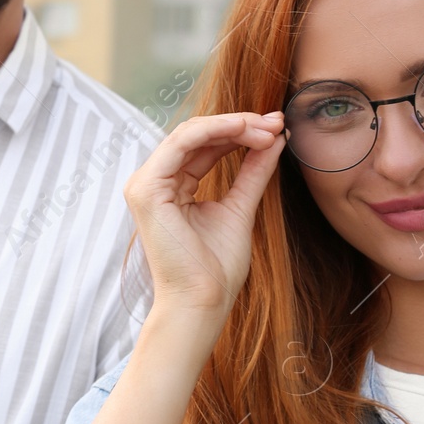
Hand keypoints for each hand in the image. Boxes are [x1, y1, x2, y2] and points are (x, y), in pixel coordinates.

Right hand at [122, 110, 285, 326]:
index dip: (241, 132)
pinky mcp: (147, 189)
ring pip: (190, 133)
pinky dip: (214, 131)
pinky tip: (244, 130)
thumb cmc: (217, 267)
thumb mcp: (241, 207)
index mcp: (172, 187)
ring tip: (267, 129)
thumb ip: (253, 172)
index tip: (277, 128)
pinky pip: (181, 144)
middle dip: (240, 124)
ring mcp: (146, 184)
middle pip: (198, 136)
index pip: (205, 146)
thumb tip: (275, 139)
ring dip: (232, 125)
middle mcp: (155, 182)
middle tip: (276, 123)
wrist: (203, 301)